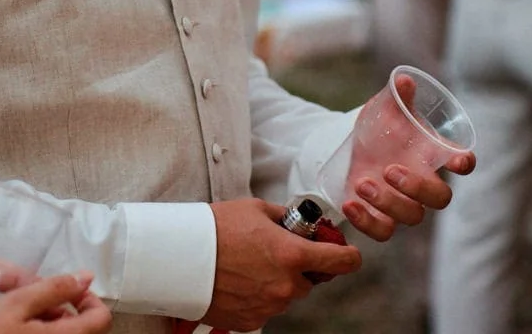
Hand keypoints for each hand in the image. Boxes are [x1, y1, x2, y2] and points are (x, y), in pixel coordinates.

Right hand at [0, 273, 111, 333]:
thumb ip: (54, 288)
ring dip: (52, 325)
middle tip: (35, 305)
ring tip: (22, 321)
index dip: (87, 298)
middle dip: (64, 311)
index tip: (67, 290)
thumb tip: (86, 276)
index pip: (102, 318)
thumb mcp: (16, 305)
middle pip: (85, 330)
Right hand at [204, 199, 360, 330]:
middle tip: (273, 249)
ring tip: (249, 263)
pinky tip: (240, 279)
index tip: (348, 252)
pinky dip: (259, 295)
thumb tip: (300, 224)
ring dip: (278, 281)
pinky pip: (266, 307)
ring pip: (287, 294)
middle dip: (298, 266)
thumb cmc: (218, 228)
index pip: (341, 261)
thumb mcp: (257, 210)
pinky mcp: (252, 321)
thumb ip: (285, 219)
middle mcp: (287, 286)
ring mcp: (270, 307)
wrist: (183, 257)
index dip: (348, 255)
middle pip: (309, 280)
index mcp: (293, 255)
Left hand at [341, 73, 475, 241]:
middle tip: (390, 171)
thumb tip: (404, 80)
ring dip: (388, 202)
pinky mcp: (380, 217)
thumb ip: (397, 97)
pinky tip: (350, 203)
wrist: (349, 146)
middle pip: (440, 199)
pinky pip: (383, 231)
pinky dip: (367, 222)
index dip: (464, 162)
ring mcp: (403, 202)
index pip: (460, 162)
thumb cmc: (379, 127)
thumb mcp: (385, 109)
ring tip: (363, 182)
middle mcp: (422, 181)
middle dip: (418, 188)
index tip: (459, 161)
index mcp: (430, 154)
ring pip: (412, 216)